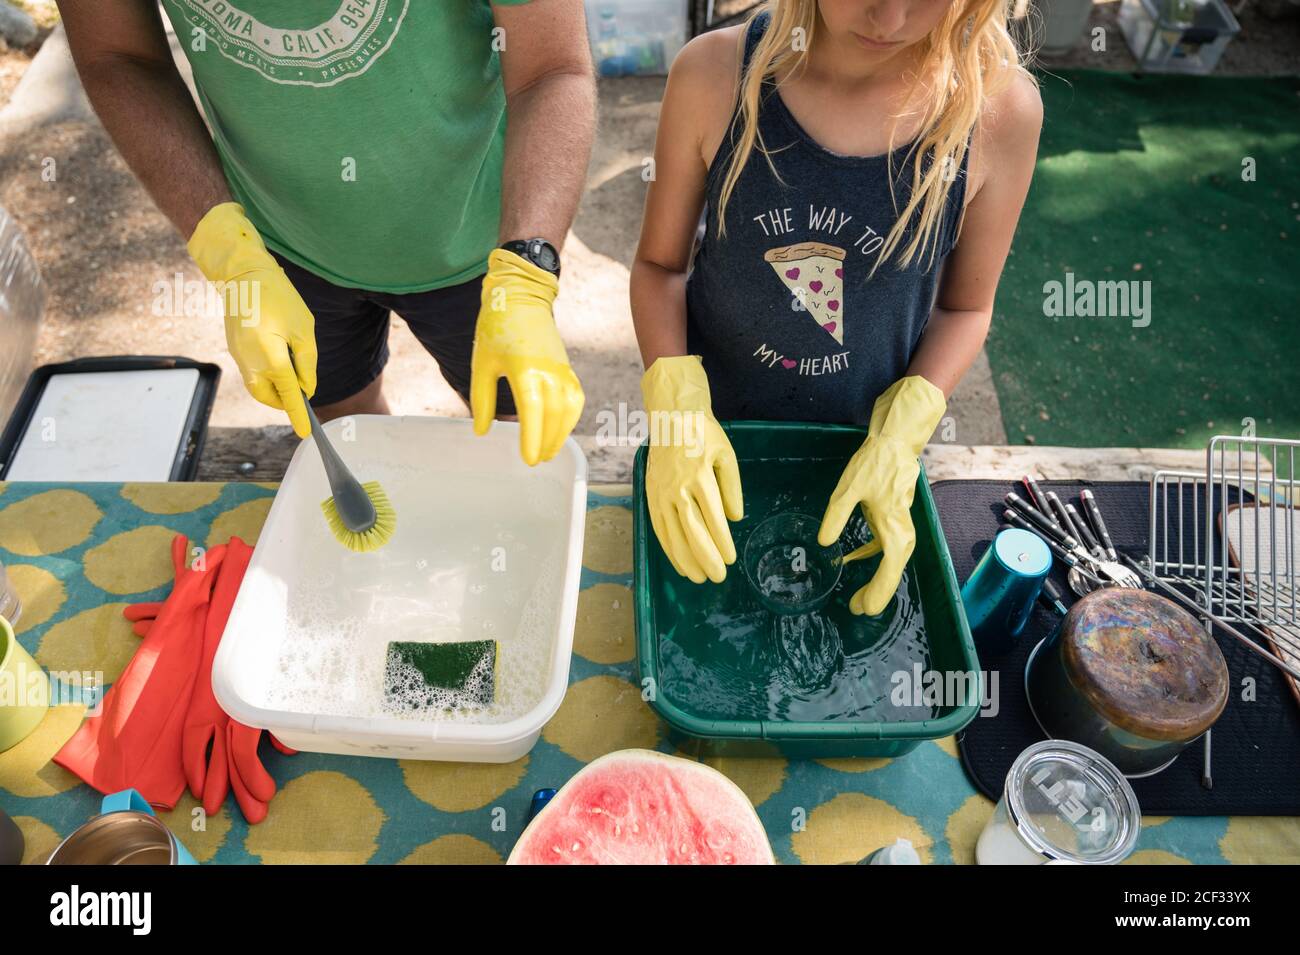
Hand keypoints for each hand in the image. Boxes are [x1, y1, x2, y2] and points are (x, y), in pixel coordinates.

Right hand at [188, 203, 316, 437]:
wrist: (244, 274)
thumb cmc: (279, 298)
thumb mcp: (303, 331)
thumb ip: (306, 364)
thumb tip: (305, 389)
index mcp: (270, 357)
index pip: (288, 395)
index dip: (298, 414)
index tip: (305, 432)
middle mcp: (249, 362)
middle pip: (268, 397)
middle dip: (284, 401)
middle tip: (302, 394)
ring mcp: (238, 356)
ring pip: (257, 386)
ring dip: (274, 389)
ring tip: (292, 376)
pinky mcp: (234, 349)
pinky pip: (251, 372)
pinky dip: (265, 375)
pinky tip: (278, 361)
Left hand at [471, 249, 583, 465]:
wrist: (521, 298)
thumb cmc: (497, 329)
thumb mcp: (482, 364)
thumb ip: (482, 398)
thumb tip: (482, 430)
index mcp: (524, 368)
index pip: (533, 411)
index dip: (532, 437)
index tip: (529, 459)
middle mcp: (548, 371)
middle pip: (554, 415)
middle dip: (547, 442)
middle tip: (537, 460)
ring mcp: (562, 369)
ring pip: (568, 409)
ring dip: (561, 433)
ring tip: (548, 450)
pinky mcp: (568, 368)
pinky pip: (575, 398)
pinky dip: (571, 417)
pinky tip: (561, 428)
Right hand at [642, 356, 743, 583]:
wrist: (671, 417)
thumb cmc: (703, 435)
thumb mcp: (726, 456)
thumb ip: (732, 488)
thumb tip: (734, 518)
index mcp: (700, 477)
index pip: (713, 518)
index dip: (722, 542)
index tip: (731, 559)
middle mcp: (678, 488)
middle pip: (692, 531)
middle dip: (706, 558)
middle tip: (718, 577)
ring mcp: (661, 493)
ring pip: (673, 534)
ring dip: (686, 559)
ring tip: (700, 578)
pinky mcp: (650, 495)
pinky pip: (659, 528)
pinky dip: (669, 548)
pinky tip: (679, 563)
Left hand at [818, 376, 945, 615]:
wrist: (895, 440)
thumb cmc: (874, 462)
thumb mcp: (848, 489)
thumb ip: (835, 516)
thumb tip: (824, 544)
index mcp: (893, 527)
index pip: (889, 570)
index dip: (877, 592)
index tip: (863, 608)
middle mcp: (901, 530)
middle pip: (893, 571)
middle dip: (877, 593)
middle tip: (856, 608)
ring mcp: (900, 524)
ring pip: (891, 560)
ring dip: (876, 579)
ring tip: (857, 596)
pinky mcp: (893, 516)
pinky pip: (885, 545)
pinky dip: (871, 556)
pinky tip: (852, 559)